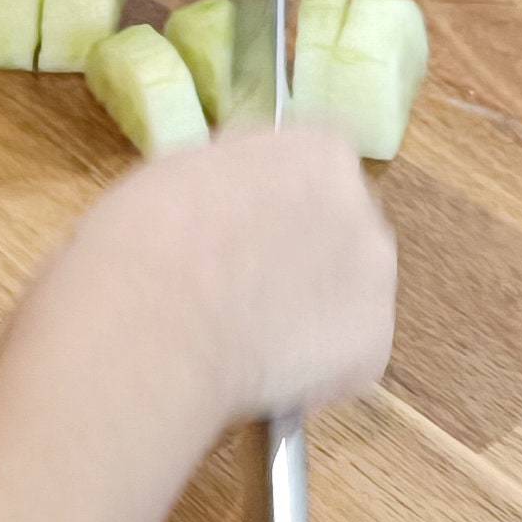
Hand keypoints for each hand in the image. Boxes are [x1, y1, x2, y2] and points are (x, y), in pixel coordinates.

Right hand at [23, 126, 396, 430]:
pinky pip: (342, 355)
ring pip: (346, 293)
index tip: (236, 220)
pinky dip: (311, 365)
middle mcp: (364, 209)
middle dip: (301, 250)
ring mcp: (376, 283)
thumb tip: (234, 197)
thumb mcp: (182, 169)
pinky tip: (261, 369)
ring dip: (310, 306)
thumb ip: (232, 178)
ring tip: (247, 334)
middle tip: (242, 282)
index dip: (272, 196)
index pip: (313, 164)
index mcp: (319, 151)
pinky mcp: (371, 351)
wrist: (151, 326)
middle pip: (339, 226)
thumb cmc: (146, 238)